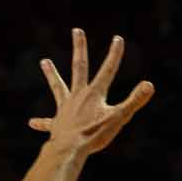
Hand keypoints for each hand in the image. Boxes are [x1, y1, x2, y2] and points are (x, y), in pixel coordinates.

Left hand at [27, 29, 152, 156]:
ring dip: (51, 74)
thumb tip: (149, 84)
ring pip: (58, 86)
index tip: (117, 38)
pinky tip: (31, 122)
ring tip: (44, 61)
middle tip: (77, 31)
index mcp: (94, 94)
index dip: (114, 54)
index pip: (108, 70)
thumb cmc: (94, 135)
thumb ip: (134, 101)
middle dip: (80, 48)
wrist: (69, 149)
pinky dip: (40, 122)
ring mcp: (65, 107)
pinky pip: (48, 122)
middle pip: (79, 67)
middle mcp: (78, 95)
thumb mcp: (119, 118)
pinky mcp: (57, 123)